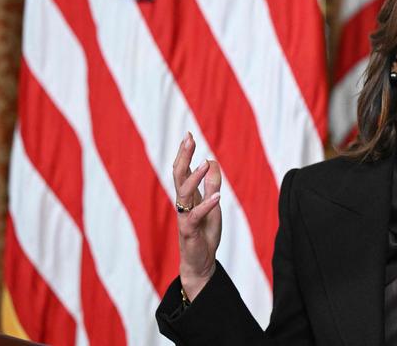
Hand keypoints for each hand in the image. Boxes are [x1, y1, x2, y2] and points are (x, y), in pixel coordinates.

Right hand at [173, 132, 221, 299]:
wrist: (200, 261)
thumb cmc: (205, 232)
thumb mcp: (213, 203)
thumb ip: (212, 184)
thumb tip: (211, 160)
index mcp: (188, 196)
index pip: (183, 170)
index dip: (185, 152)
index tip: (188, 134)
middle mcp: (183, 203)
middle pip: (179, 175)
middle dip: (183, 156)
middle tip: (189, 138)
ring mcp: (184, 216)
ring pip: (184, 193)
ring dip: (195, 177)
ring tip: (206, 163)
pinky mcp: (189, 231)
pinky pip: (195, 216)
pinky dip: (206, 206)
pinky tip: (217, 197)